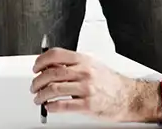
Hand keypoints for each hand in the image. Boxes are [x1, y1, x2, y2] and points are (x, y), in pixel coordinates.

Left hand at [30, 49, 161, 121]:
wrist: (127, 97)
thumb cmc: (109, 82)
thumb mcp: (92, 65)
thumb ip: (73, 65)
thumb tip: (50, 66)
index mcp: (83, 60)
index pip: (55, 55)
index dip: (40, 61)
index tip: (35, 68)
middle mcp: (84, 72)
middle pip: (51, 73)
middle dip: (37, 81)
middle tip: (34, 87)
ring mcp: (86, 88)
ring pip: (53, 90)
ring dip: (41, 95)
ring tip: (38, 98)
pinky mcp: (87, 105)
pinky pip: (62, 105)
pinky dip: (51, 107)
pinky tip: (49, 107)